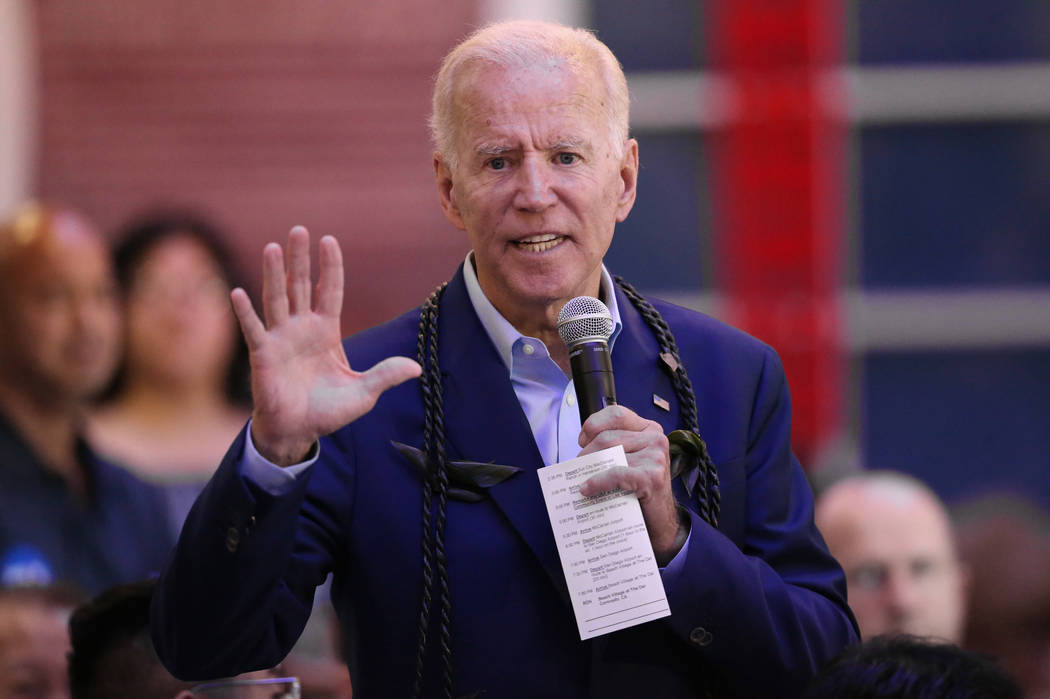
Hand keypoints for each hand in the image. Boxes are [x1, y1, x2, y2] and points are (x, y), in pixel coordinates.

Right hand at [231, 226, 420, 465]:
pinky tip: (238, 292)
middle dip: (301, 259)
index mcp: (326, 332)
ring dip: (275, 274)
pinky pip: (254, 330)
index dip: (330, 267)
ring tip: (273, 247)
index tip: (329, 240)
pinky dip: (245, 313)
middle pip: (301, 286)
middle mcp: (302, 329)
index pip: (329, 291)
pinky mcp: (263, 355)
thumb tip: (417, 368)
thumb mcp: (363, 393)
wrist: (298, 433)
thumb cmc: (328, 411)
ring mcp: (281, 339)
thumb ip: (385, 376)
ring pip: (277, 299)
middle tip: (300, 230)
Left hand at [577, 405, 685, 563]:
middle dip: (586, 453)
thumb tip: (581, 450)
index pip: (617, 414)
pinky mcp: (651, 476)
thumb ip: (612, 448)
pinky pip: (615, 474)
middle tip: (576, 469)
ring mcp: (656, 457)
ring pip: (609, 454)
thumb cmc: (639, 490)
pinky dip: (597, 481)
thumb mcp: (628, 460)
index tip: (582, 440)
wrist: (659, 522)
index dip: (594, 424)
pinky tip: (587, 489)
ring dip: (589, 469)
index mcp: (649, 429)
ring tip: (580, 480)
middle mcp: (655, 439)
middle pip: (607, 436)